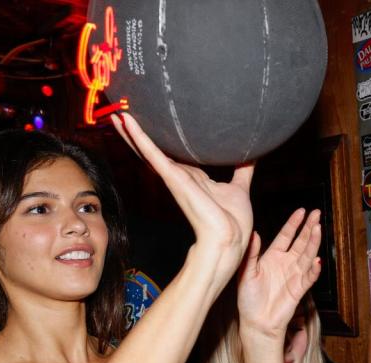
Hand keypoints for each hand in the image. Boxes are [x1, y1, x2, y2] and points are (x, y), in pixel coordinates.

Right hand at [111, 113, 253, 284]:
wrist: (230, 238)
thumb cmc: (233, 220)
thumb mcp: (240, 188)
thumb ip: (243, 171)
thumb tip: (253, 155)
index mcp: (194, 178)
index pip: (173, 156)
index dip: (162, 142)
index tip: (152, 125)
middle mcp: (180, 177)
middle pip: (154, 152)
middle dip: (138, 135)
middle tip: (123, 116)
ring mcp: (174, 178)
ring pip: (148, 151)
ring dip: (132, 133)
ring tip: (117, 116)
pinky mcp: (173, 179)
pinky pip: (152, 154)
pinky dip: (139, 138)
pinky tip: (127, 122)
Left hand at [237, 208, 321, 337]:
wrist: (256, 322)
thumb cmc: (248, 299)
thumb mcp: (245, 272)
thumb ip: (251, 253)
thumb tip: (253, 233)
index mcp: (273, 257)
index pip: (286, 236)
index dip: (294, 224)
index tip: (302, 211)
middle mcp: (286, 263)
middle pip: (301, 242)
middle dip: (309, 228)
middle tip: (317, 214)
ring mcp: (294, 275)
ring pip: (307, 256)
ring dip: (313, 243)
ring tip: (318, 230)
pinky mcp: (299, 289)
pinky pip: (309, 277)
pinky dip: (314, 270)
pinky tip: (317, 261)